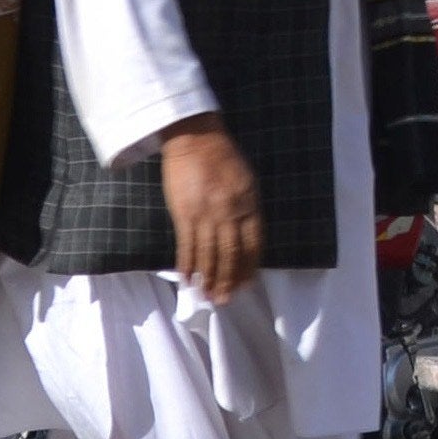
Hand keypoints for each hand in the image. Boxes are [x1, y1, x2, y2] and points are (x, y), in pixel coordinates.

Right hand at [159, 115, 261, 303]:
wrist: (195, 139)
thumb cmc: (223, 158)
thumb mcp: (247, 182)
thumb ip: (248, 209)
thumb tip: (246, 238)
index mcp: (250, 205)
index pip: (254, 244)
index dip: (249, 267)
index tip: (246, 283)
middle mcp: (230, 213)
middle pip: (231, 255)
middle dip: (228, 280)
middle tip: (224, 300)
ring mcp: (206, 214)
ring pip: (209, 254)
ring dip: (208, 278)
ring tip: (206, 296)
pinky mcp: (184, 213)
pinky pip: (187, 245)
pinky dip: (187, 264)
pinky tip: (187, 278)